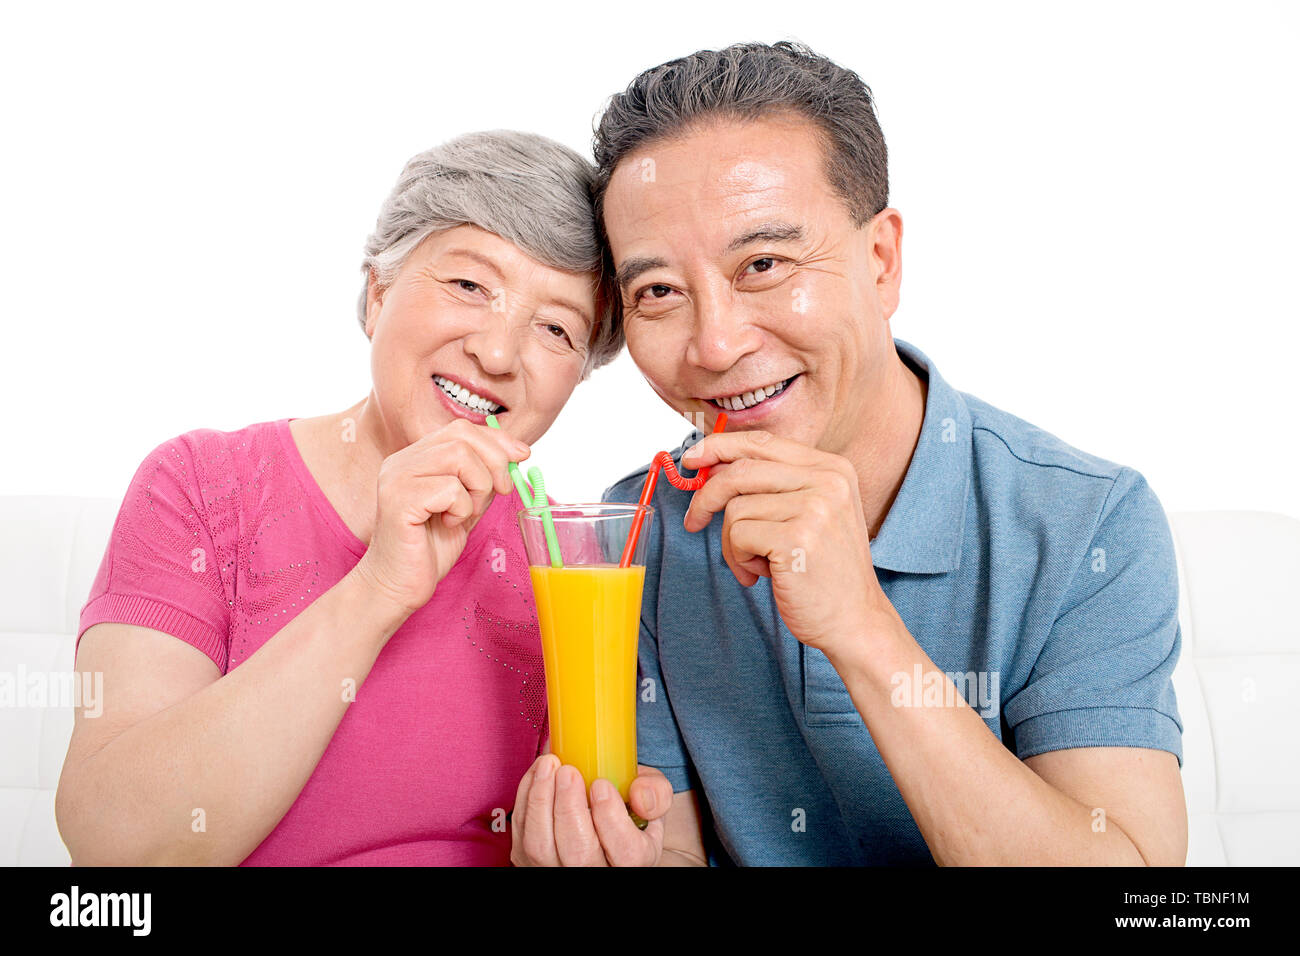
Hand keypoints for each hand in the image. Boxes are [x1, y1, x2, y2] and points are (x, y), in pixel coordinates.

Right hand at [354, 417, 528, 614]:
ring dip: (478, 486)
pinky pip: (450, 489)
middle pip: (462, 436)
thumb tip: (516, 452)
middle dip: (495, 463)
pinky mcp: (398, 501)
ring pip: (458, 456)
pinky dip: (462, 509)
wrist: (398, 585)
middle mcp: (401, 461)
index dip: (497, 440)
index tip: (521, 456)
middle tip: (500, 492)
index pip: (461, 429)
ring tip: (467, 512)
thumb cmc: (430, 548)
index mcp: (415, 458)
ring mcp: (396, 479)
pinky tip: (448, 525)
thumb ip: (483, 478)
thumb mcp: (466, 505)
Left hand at [509, 756, 673, 865]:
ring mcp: (559, 873)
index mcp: (633, 863)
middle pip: (578, 854)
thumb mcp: (653, 800)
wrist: (604, 831)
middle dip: (569, 807)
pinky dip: (525, 800)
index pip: (625, 853)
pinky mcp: (530, 863)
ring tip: (549, 764)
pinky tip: (537, 774)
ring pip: (541, 847)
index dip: (610, 817)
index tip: (601, 784)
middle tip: (568, 771)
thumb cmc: (629, 811)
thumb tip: (640, 798)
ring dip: (540, 800)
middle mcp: (596, 875)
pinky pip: (521, 836)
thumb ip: (655, 793)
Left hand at [680, 429, 889, 654]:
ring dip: (732, 543)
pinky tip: (762, 575)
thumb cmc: (824, 572)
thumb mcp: (807, 516)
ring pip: (735, 508)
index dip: (720, 446)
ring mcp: (815, 507)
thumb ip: (770, 487)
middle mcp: (828, 480)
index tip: (693, 458)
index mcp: (832, 468)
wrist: (854, 621)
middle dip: (707, 496)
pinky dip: (738, 559)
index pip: (762, 441)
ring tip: (756, 564)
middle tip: (694, 521)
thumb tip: (712, 467)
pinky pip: (738, 535)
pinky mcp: (797, 537)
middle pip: (741, 469)